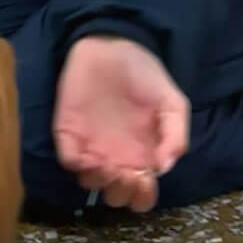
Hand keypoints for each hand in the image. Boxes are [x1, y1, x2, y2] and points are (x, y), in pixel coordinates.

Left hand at [53, 35, 188, 213]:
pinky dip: (77, 165)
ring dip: (99, 181)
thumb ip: (175, 135)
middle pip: (115, 195)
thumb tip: (163, 167)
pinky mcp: (68, 131)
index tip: (144, 181)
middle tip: (124, 173)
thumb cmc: (144, 74)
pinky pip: (68, 160)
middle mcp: (116, 156)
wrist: (113, 45)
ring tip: (106, 163)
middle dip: (120, 194)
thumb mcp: (172, 102)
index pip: (141, 194)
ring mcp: (90, 145)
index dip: (142, 197)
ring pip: (90, 182)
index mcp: (142, 155)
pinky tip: (88, 154)